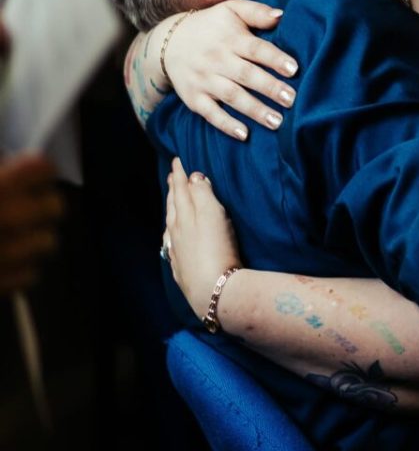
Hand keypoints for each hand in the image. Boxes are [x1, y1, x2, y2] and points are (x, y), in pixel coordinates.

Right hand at [0, 152, 64, 295]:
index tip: (31, 175)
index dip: (38, 172)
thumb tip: (11, 161)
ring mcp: (5, 255)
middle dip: (41, 206)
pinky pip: (31, 274)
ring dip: (34, 239)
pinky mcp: (0, 285)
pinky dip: (20, 268)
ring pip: (48, 243)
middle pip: (55, 207)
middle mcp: (6, 218)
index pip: (43, 168)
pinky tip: (3, 260)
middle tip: (22, 206)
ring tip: (13, 236)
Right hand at [163, 0, 298, 140]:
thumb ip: (257, 12)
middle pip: (246, 75)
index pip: (256, 49)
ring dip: (254, 110)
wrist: (169, 42)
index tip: (294, 69)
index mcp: (230, 38)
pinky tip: (244, 134)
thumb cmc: (211, 26)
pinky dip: (226, 125)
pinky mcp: (194, 98)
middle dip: (270, 88)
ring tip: (277, 122)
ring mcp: (204, 80)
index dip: (274, 59)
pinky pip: (210, 113)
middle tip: (292, 100)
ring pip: (232, 96)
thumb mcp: (231, 10)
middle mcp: (217, 60)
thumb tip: (282, 16)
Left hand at [163, 158, 241, 318]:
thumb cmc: (217, 248)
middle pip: (173, 205)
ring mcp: (176, 250)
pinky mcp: (181, 267)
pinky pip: (171, 242)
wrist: (213, 290)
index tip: (177, 160)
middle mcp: (176, 231)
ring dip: (171, 208)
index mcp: (185, 215)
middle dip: (173, 188)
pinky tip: (171, 235)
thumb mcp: (214, 214)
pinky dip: (171, 231)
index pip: (180, 189)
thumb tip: (193, 177)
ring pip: (170, 223)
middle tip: (172, 176)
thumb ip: (203, 193)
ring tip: (172, 200)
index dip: (179, 174)